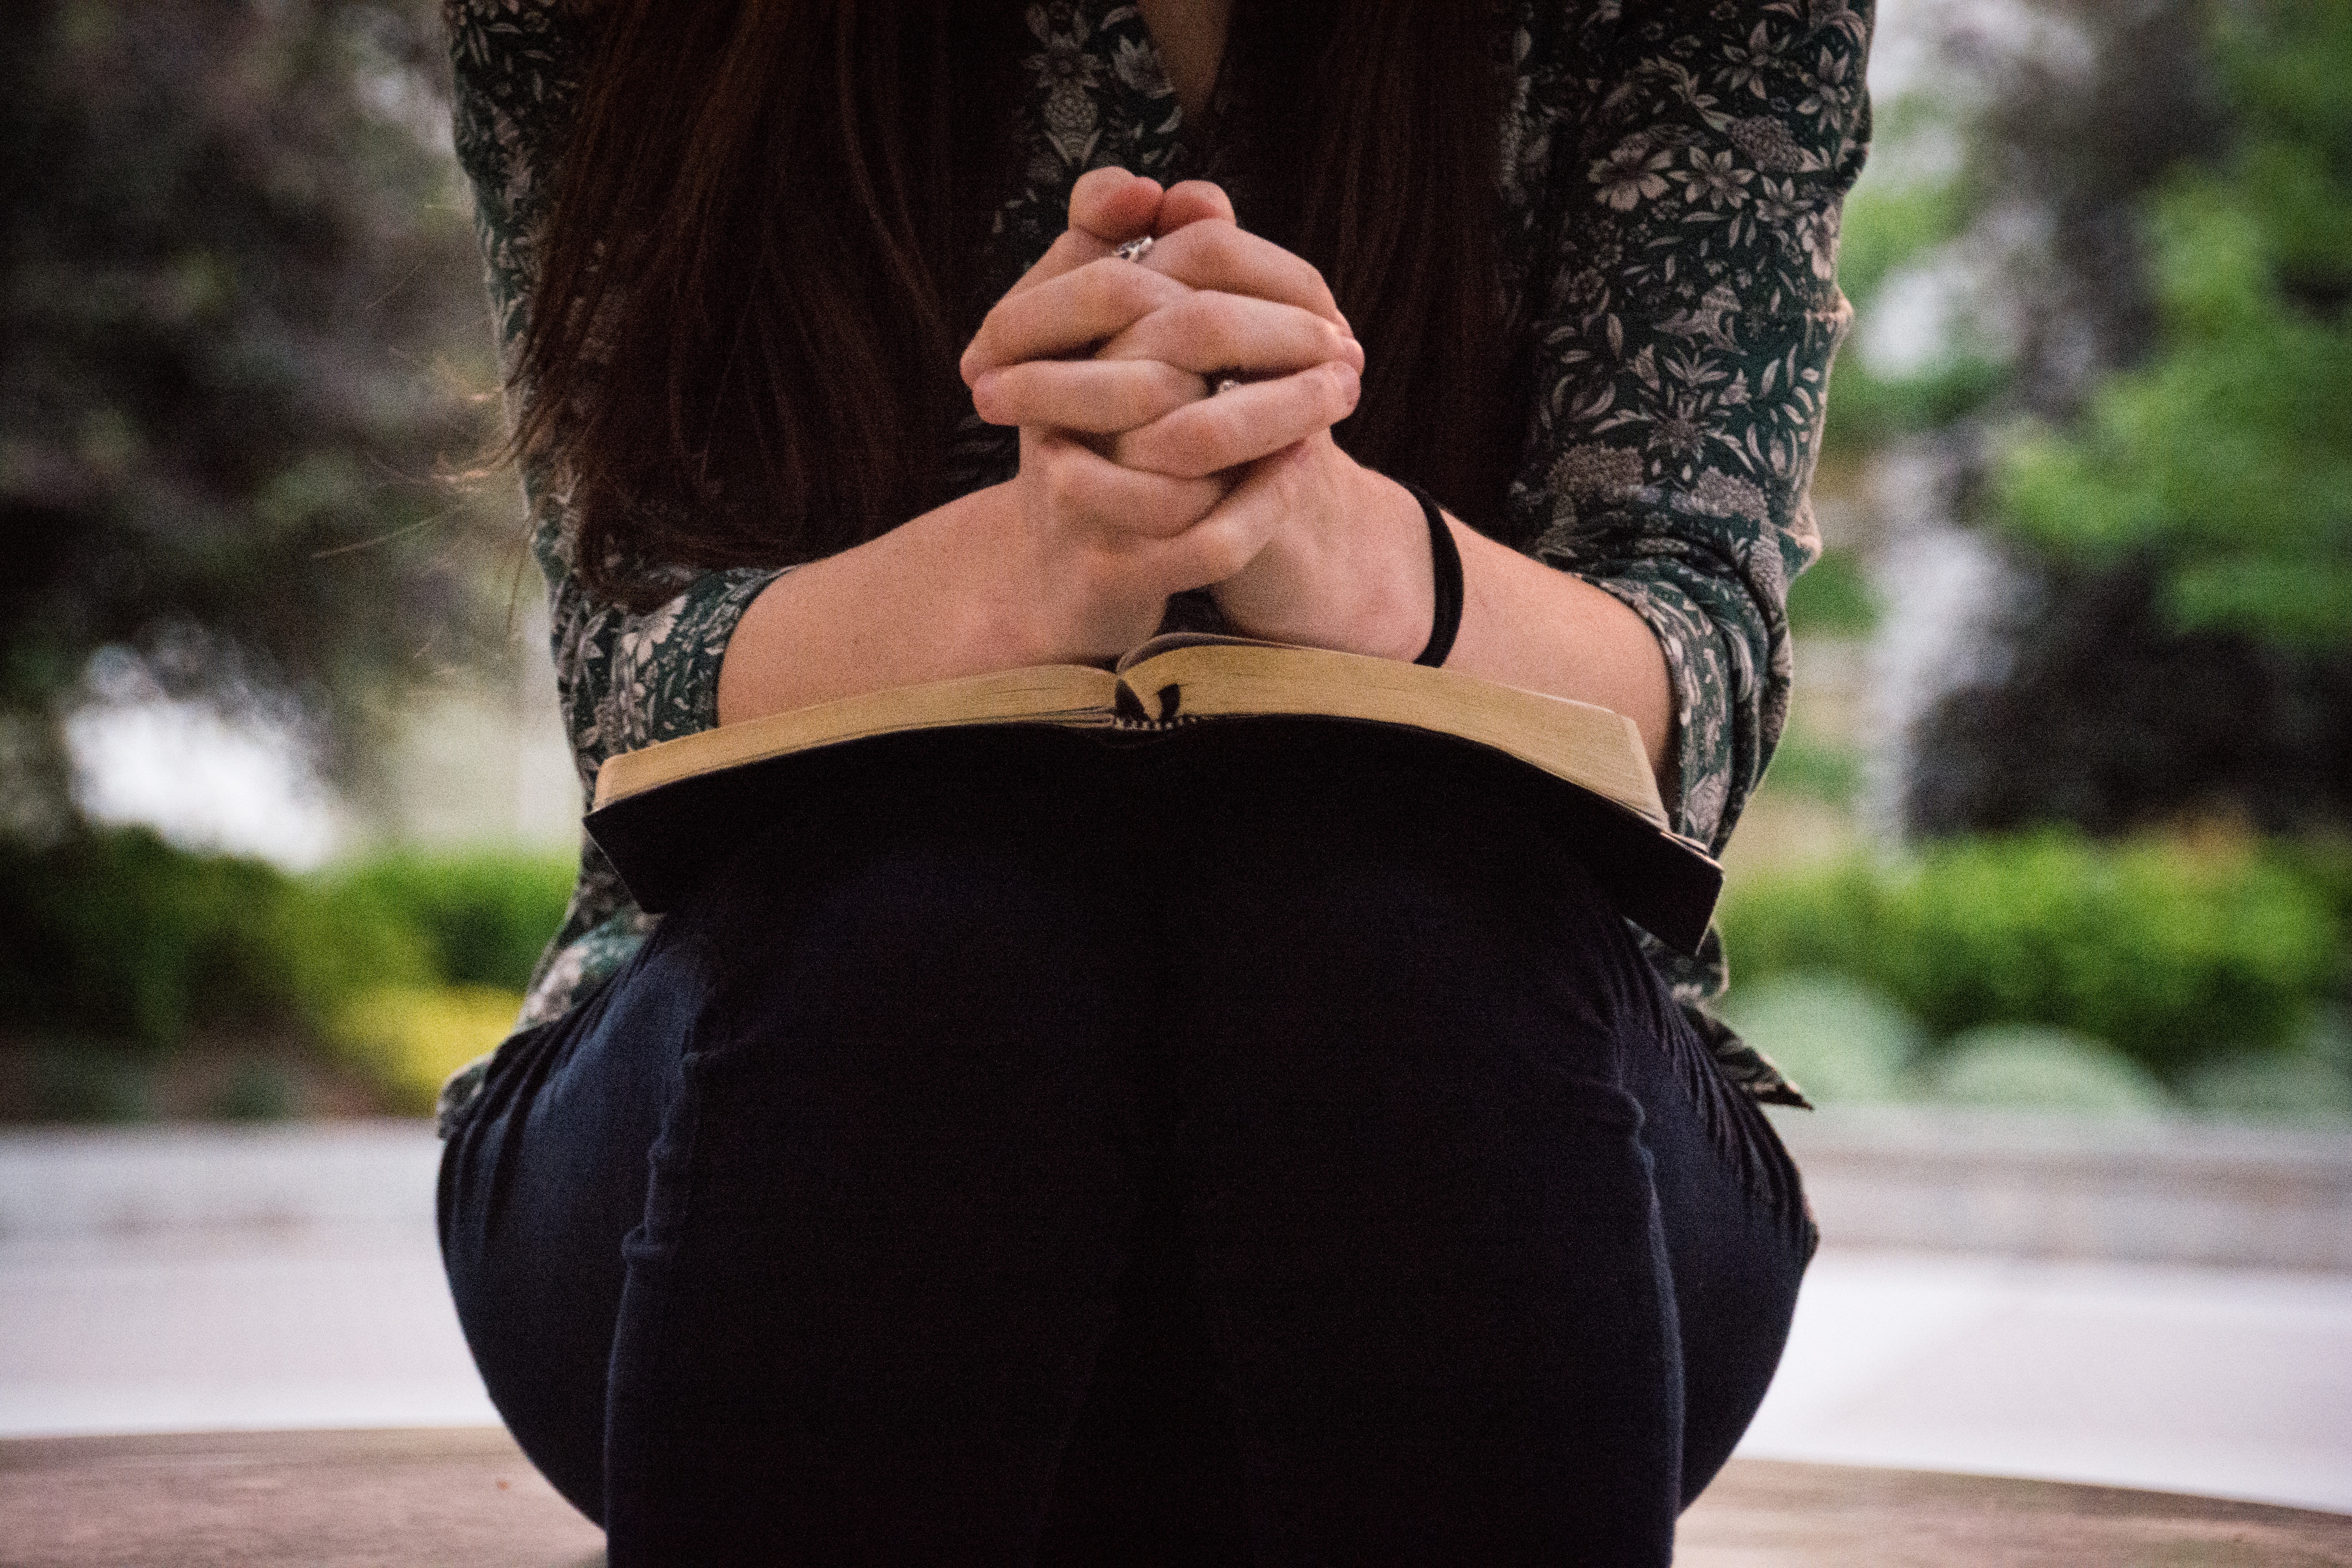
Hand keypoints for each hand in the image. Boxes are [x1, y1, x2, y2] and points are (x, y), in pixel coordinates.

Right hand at [957, 171, 1362, 662]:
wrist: (1059, 579)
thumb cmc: (1104, 445)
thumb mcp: (1112, 350)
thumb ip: (1150, 264)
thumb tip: (1197, 195)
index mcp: (1046, 344)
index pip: (1130, 272)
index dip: (1242, 269)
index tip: (1317, 295)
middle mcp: (1048, 410)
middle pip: (1180, 336)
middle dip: (1280, 334)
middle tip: (1347, 346)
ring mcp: (1074, 493)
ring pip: (1194, 438)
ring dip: (1286, 414)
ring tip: (1342, 399)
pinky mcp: (1110, 569)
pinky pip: (1204, 535)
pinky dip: (1267, 500)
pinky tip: (1306, 466)